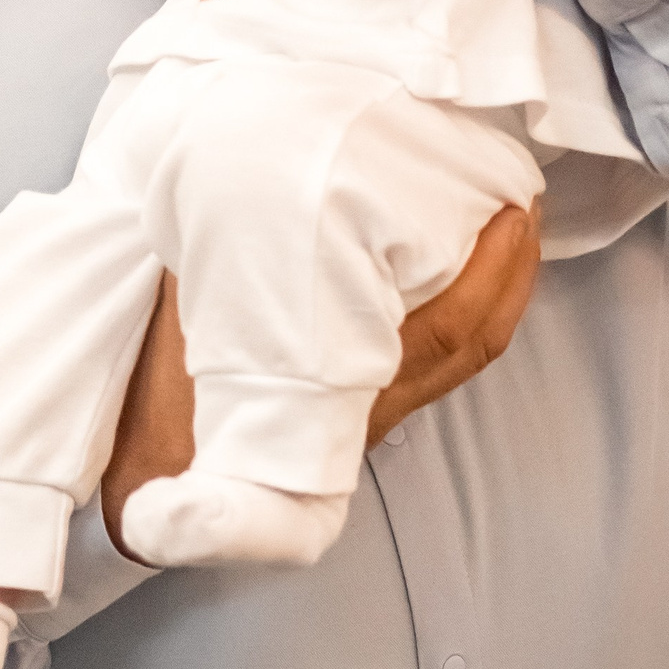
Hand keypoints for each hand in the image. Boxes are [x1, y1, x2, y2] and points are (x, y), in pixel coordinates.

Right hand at [101, 203, 541, 560]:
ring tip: (503, 228)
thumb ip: (237, 252)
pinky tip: (456, 275)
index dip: (491, 275)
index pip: (445, 332)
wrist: (148, 492)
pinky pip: (434, 366)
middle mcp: (369, 405)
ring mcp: (367, 415)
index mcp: (339, 380)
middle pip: (470, 344)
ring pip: (458, 359)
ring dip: (494, 293)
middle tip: (519, 199)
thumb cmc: (162, 399)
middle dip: (510, 272)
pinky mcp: (358, 416)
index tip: (507, 214)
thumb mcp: (188, 311)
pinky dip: (462, 313)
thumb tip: (270, 177)